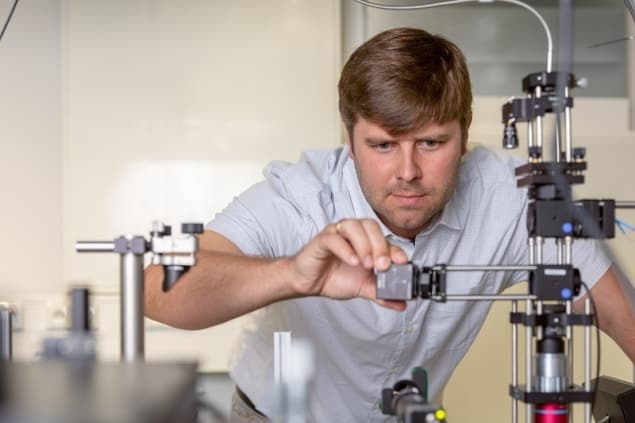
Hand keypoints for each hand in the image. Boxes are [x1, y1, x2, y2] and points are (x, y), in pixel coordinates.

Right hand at [289, 218, 407, 310]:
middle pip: (371, 226)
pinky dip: (345, 249)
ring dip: (364, 244)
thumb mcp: (363, 287)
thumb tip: (401, 302)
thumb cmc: (334, 277)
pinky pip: (334, 238)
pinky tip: (353, 262)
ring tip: (368, 264)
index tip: (403, 263)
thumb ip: (382, 293)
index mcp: (366, 241)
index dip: (395, 249)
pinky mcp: (322, 240)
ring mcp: (337, 234)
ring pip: (354, 226)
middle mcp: (353, 233)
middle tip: (383, 265)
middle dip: (380, 246)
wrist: (309, 283)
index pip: (385, 238)